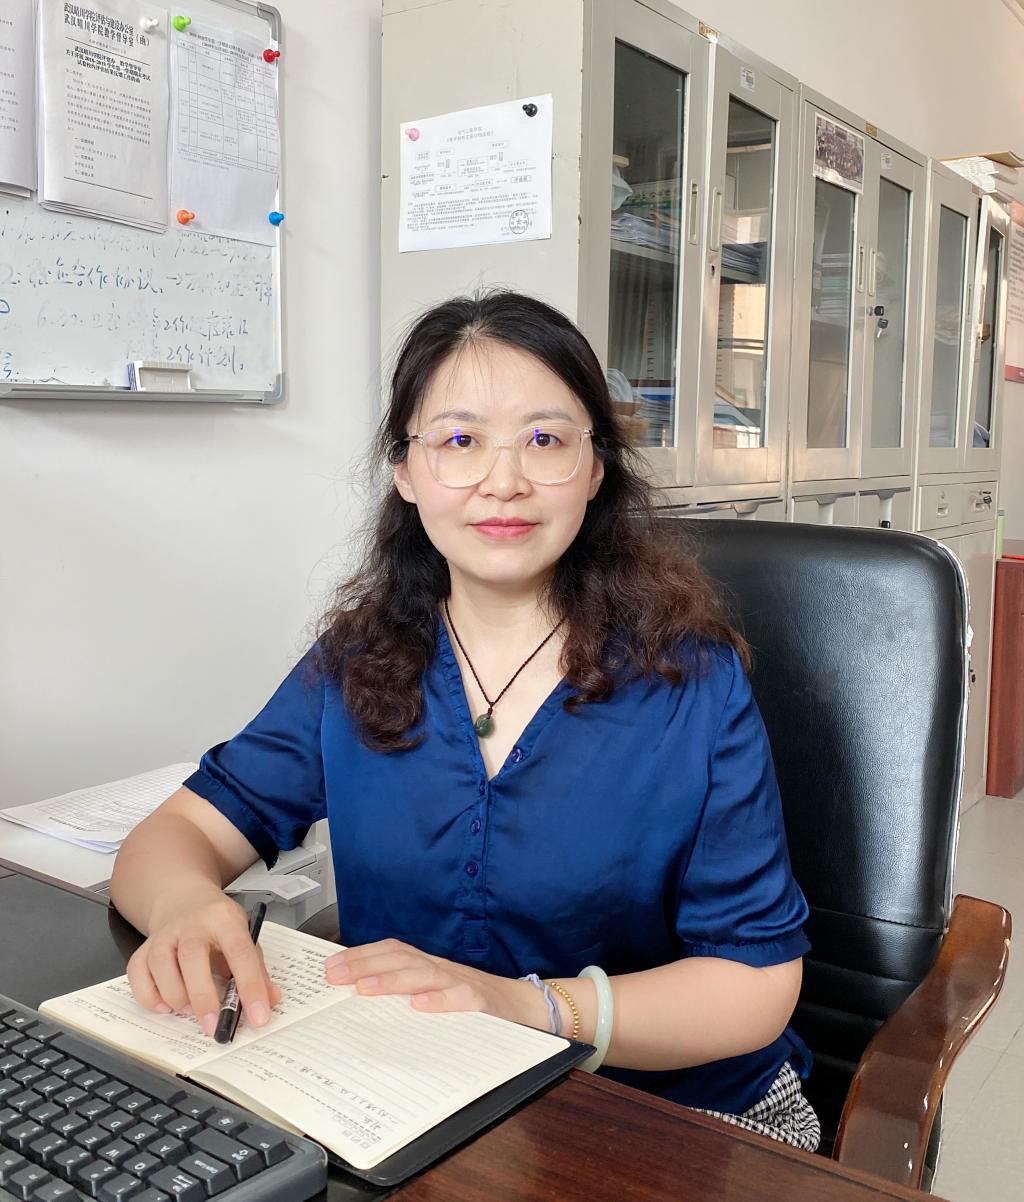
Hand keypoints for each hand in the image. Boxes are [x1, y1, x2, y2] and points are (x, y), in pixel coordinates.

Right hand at [126, 891, 281, 1037]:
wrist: (184, 899)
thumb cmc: (217, 924)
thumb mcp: (244, 935)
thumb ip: (257, 968)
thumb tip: (269, 1001)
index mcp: (224, 919)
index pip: (240, 951)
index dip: (250, 986)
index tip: (258, 1016)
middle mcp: (191, 924)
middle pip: (192, 957)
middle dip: (204, 998)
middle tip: (215, 1026)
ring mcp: (164, 935)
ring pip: (162, 967)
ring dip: (177, 997)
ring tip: (191, 1010)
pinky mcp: (143, 948)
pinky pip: (138, 976)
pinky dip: (150, 997)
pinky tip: (166, 1004)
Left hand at [324, 938, 544, 1026]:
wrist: (526, 1006)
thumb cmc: (476, 1003)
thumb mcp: (438, 993)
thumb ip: (408, 992)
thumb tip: (361, 997)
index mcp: (429, 967)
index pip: (392, 951)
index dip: (361, 955)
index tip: (330, 965)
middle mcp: (442, 969)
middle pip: (401, 958)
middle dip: (365, 964)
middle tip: (334, 975)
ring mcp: (462, 983)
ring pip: (424, 975)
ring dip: (392, 979)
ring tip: (364, 988)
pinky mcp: (483, 1002)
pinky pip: (460, 999)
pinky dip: (440, 1001)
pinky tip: (419, 1007)